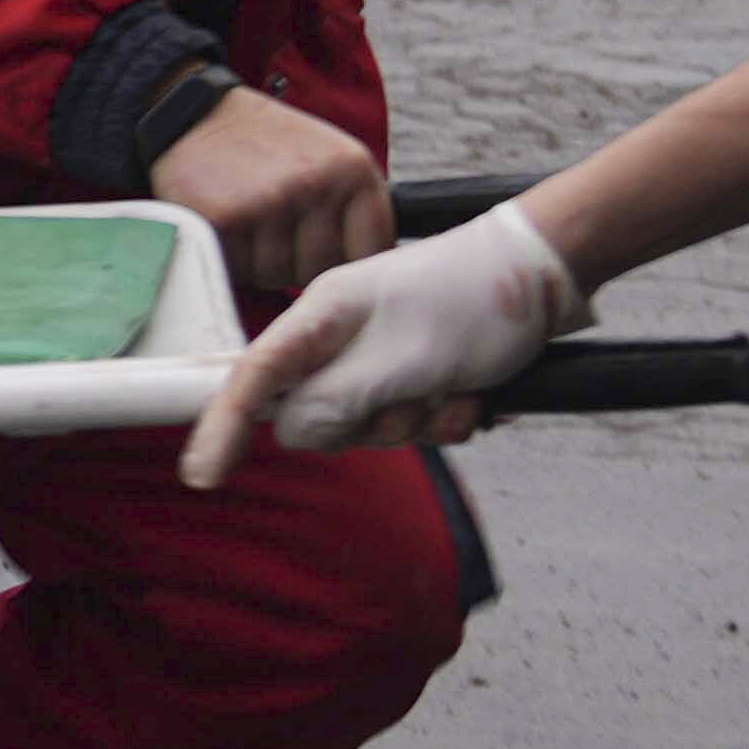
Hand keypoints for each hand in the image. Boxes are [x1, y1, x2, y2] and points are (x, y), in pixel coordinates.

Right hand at [150, 83, 398, 315]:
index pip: (373, 249)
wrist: (196, 112)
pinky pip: (240, 269)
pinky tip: (228, 225)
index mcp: (354, 169)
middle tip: (277, 229)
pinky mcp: (226, 219)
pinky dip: (231, 257)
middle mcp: (316, 184)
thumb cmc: (266, 142)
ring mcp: (270, 203)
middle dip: (298, 262)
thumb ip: (354, 207)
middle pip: (322, 269)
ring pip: (278, 276)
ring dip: (261, 262)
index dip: (349, 259)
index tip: (329, 251)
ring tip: (250, 222)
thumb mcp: (329, 157)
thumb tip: (368, 270)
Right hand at [187, 201, 584, 487]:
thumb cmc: (476, 302)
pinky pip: (407, 421)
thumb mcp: (404, 360)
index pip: (253, 376)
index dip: (222, 424)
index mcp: (322, 316)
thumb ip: (338, 402)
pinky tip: (471, 394)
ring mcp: (376, 355)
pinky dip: (440, 418)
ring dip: (415, 421)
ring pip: (365, 425)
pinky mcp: (412, 371)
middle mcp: (340, 335)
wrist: (547, 273)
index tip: (202, 475)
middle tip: (417, 398)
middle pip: (315, 415)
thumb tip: (291, 432)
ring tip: (455, 387)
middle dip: (369, 425)